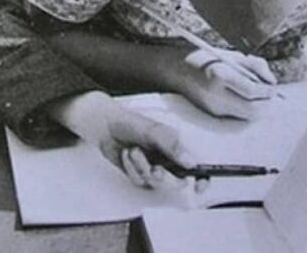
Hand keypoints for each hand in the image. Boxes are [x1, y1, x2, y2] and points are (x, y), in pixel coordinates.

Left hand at [51, 91, 208, 198]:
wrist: (103, 125)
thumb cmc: (129, 121)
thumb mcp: (153, 130)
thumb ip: (172, 146)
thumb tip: (190, 162)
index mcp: (175, 145)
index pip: (196, 165)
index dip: (202, 178)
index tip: (199, 186)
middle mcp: (166, 158)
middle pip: (176, 181)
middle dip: (163, 176)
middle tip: (155, 169)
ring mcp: (153, 167)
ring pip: (156, 183)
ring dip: (142, 168)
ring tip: (133, 151)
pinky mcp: (139, 174)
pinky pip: (140, 182)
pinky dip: (132, 169)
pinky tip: (126, 156)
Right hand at [173, 47, 278, 118]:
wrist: (177, 69)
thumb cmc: (206, 58)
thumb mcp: (230, 55)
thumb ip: (254, 65)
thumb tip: (272, 81)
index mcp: (220, 74)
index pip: (251, 90)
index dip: (266, 91)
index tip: (273, 87)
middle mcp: (216, 94)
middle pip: (251, 110)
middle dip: (266, 104)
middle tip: (270, 95)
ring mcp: (213, 107)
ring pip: (246, 116)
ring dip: (258, 108)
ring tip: (261, 97)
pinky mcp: (212, 114)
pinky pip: (236, 115)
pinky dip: (246, 109)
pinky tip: (247, 100)